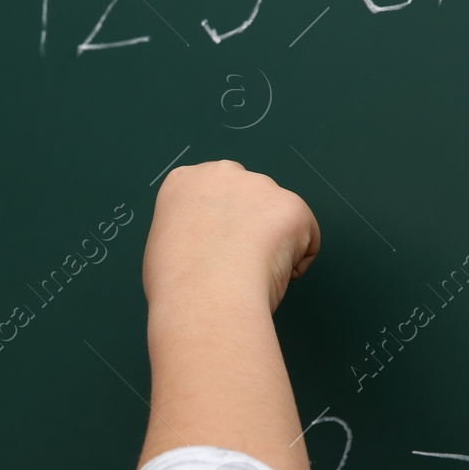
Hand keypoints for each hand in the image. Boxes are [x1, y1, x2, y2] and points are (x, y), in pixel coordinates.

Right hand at [142, 160, 319, 314]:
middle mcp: (222, 173)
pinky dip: (296, 260)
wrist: (205, 296)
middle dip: (248, 225)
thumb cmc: (176, 284)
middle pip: (247, 197)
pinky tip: (272, 277)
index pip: (211, 195)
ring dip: (272, 243)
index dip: (217, 226)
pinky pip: (306, 236)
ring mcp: (260, 186)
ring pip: (276, 216)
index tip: (216, 249)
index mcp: (184, 182)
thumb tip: (205, 247)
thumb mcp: (163, 247)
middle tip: (237, 264)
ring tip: (251, 275)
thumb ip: (187, 233)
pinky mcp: (293, 206)